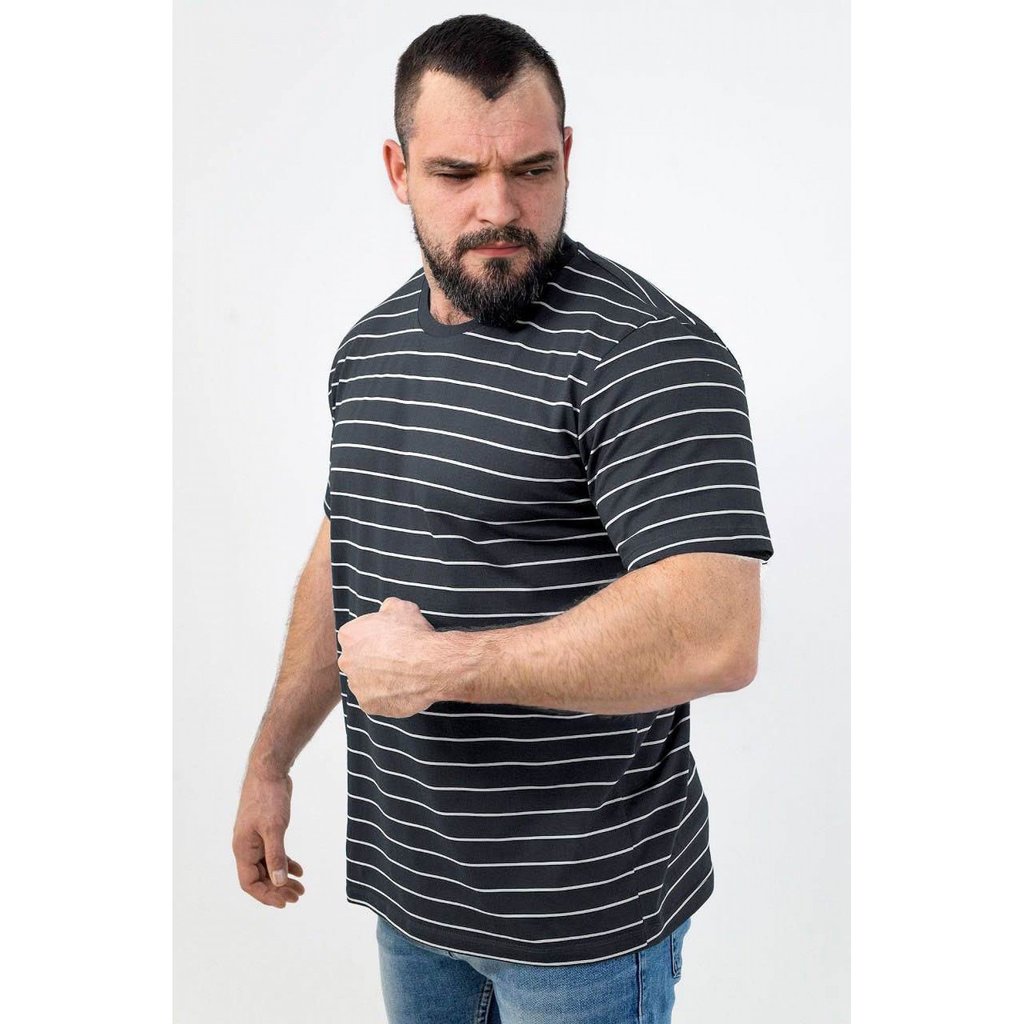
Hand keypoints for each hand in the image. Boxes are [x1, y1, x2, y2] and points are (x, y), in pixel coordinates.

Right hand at [232, 768, 305, 908]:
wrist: (269, 772)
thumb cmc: (268, 797)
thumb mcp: (274, 828)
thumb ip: (276, 855)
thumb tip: (278, 882)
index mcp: (243, 849)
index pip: (250, 883)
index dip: (266, 895)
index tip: (284, 901)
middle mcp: (246, 847)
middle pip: (260, 878)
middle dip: (277, 889)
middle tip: (297, 896)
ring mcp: (255, 839)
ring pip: (268, 867)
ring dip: (282, 879)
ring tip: (300, 888)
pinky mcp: (266, 831)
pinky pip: (273, 854)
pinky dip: (285, 863)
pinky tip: (299, 870)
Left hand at [337, 597, 448, 717]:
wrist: (429, 664)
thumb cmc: (414, 635)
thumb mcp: (402, 607)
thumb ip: (387, 607)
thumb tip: (386, 610)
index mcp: (349, 635)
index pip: (355, 637)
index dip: (374, 639)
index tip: (388, 642)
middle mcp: (347, 661)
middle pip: (357, 661)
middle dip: (372, 661)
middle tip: (395, 660)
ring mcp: (356, 685)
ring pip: (365, 682)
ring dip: (378, 680)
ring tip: (401, 676)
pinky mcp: (368, 705)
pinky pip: (375, 701)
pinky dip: (386, 697)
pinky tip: (402, 689)